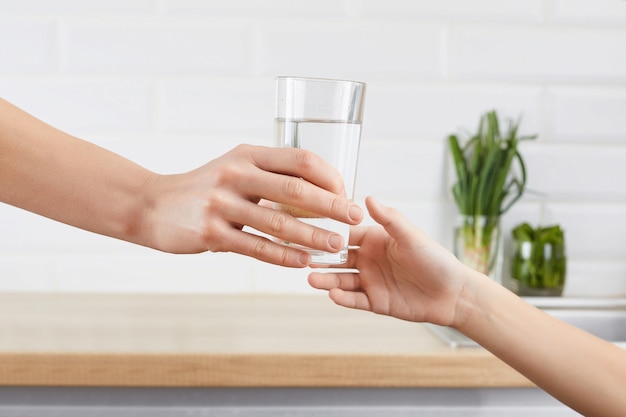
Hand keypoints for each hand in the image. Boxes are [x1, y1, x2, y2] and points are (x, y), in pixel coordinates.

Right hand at [143, 144, 362, 266]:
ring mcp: (221, 204)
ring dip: (313, 235)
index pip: (299, 159)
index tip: (346, 192)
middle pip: (294, 189)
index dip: (328, 175)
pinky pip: (256, 247)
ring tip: (336, 245)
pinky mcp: (211, 234)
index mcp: (247, 155)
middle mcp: (235, 174)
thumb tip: (317, 191)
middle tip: (355, 217)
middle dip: (331, 204)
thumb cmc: (204, 188)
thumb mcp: (234, 168)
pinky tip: (303, 261)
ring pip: (278, 222)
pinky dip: (284, 255)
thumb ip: (269, 176)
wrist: (151, 205)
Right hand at [308, 196, 468, 325]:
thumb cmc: (436, 259)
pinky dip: (343, 298)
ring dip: (326, 279)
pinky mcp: (375, 301)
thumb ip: (389, 219)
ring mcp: (370, 281)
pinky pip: (354, 299)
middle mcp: (369, 259)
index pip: (345, 234)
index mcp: (375, 239)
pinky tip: (332, 295)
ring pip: (341, 280)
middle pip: (338, 258)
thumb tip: (368, 198)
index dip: (329, 233)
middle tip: (304, 256)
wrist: (453, 293)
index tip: (310, 229)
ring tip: (311, 278)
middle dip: (321, 258)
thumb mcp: (411, 236)